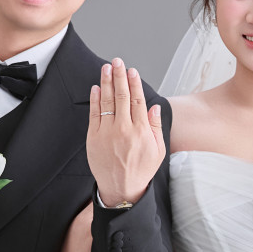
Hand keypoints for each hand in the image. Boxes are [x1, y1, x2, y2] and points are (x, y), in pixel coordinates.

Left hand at [88, 60, 165, 206]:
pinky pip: (94, 114)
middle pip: (121, 96)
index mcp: (141, 131)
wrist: (121, 189)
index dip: (134, 83)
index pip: (137, 100)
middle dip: (119, 76)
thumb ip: (156, 127)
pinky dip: (95, 99)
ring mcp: (107, 133)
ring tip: (106, 68)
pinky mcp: (94, 138)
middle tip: (117, 62)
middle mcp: (124, 129)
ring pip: (106, 101)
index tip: (132, 71)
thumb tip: (155, 106)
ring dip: (106, 82)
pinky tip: (97, 87)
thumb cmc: (141, 170)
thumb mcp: (158, 150)